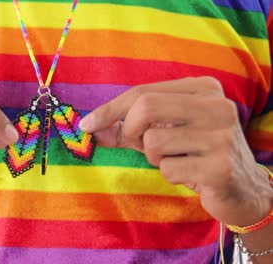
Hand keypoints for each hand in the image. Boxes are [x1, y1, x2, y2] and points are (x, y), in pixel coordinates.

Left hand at [80, 77, 272, 225]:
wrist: (244, 188)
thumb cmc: (196, 154)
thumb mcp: (164, 134)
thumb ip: (128, 128)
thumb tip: (91, 128)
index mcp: (203, 88)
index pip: (143, 92)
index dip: (110, 109)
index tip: (87, 125)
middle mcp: (217, 105)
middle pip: (145, 107)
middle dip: (130, 130)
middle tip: (141, 145)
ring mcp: (222, 135)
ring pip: (153, 141)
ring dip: (155, 158)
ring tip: (178, 160)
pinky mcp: (221, 166)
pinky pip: (169, 169)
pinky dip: (170, 176)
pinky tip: (192, 175)